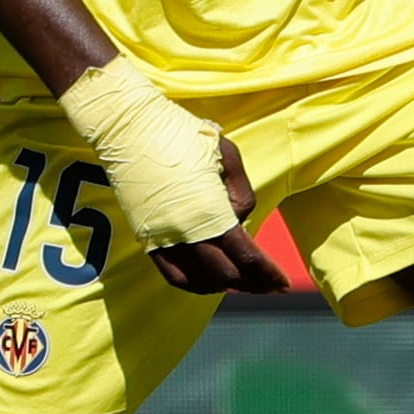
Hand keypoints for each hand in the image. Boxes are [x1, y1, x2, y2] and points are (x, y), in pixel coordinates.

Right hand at [144, 133, 285, 296]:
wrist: (129, 130)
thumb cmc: (181, 134)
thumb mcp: (227, 154)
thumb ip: (243, 192)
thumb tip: (239, 218)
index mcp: (210, 212)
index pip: (246, 257)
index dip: (268, 274)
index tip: (283, 284)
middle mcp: (186, 233)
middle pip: (226, 274)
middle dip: (254, 283)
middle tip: (270, 284)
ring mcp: (164, 239)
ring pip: (200, 280)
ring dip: (226, 284)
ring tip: (244, 281)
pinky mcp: (148, 239)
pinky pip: (174, 275)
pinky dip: (195, 284)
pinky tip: (210, 281)